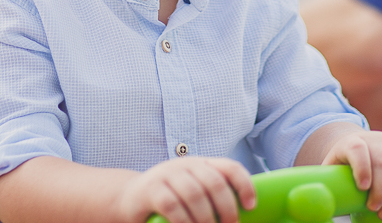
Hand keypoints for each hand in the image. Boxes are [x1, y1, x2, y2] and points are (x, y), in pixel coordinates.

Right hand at [117, 157, 255, 222]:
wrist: (130, 198)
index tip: (251, 206)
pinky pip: (172, 205)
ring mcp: (166, 174)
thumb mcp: (193, 193)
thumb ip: (211, 198)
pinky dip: (183, 221)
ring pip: (194, 194)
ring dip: (205, 218)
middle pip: (214, 182)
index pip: (229, 167)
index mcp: (201, 164)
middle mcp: (185, 165)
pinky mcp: (151, 189)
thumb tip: (239, 218)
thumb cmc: (170, 199)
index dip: (244, 184)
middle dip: (226, 208)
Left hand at [322, 130, 381, 220]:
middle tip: (375, 210)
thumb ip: (324, 180)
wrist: (361, 146)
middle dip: (381, 190)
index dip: (362, 168)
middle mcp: (377, 139)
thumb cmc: (344, 163)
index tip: (363, 188)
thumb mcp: (332, 166)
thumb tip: (316, 201)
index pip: (358, 150)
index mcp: (354, 141)